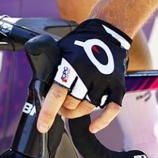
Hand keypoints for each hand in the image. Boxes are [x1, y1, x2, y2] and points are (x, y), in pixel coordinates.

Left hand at [35, 19, 129, 133]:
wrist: (108, 31)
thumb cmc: (81, 42)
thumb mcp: (60, 50)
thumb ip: (52, 69)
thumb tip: (40, 92)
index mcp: (72, 63)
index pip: (57, 93)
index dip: (49, 112)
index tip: (43, 126)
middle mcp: (89, 72)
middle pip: (72, 104)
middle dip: (63, 109)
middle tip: (61, 106)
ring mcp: (105, 80)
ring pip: (87, 108)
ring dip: (77, 112)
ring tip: (72, 107)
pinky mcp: (118, 85)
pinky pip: (111, 110)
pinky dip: (102, 121)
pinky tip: (93, 126)